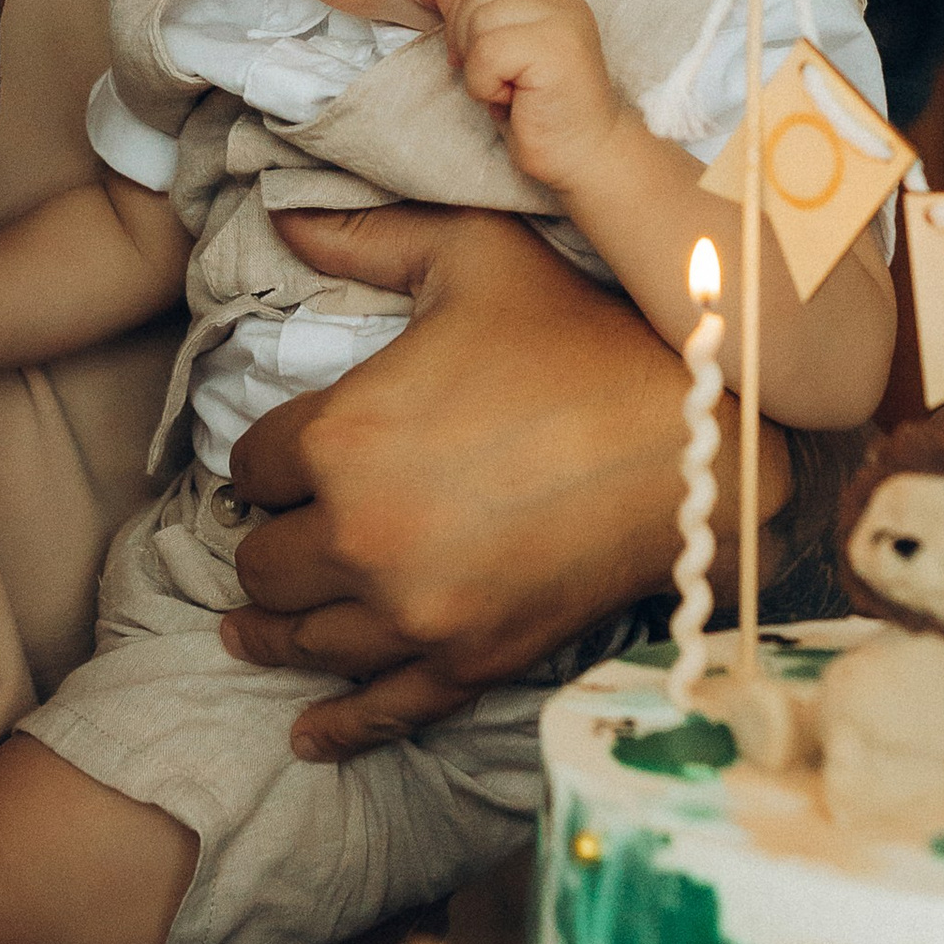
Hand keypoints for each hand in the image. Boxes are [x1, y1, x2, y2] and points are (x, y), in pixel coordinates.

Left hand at [223, 205, 786, 761]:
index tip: (278, 464)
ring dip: (277, 629)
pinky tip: (308, 733)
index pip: (250, 467)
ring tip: (256, 629)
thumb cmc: (581, 336)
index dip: (260, 462)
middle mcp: (360, 536)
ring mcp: (414, 612)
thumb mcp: (473, 257)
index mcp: (342, 436)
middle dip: (267, 543)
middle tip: (278, 535)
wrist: (694, 441)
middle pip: (263, 563)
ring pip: (304, 639)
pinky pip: (380, 710)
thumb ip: (367, 235)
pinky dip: (339, 726)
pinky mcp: (468, 662)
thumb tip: (281, 211)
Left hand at [435, 0, 625, 199]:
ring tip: (509, 91)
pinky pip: (488, 51)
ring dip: (478, 68)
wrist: (584, 157)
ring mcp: (562, 21)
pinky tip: (513, 100)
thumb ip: (472, 15)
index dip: (464, 19)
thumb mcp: (497, 56)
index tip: (479, 61)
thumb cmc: (540, 113)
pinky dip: (485, 84)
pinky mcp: (556, 49)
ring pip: (479, 21)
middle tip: (494, 79)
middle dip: (466, 39)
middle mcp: (561, 2)